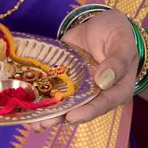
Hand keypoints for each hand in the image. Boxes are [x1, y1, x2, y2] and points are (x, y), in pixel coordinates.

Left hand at [27, 10, 137, 132]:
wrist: (98, 24)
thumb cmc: (115, 32)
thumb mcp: (120, 41)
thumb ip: (116, 60)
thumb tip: (104, 81)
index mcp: (117, 88)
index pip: (104, 103)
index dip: (88, 112)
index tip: (72, 117)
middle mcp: (98, 94)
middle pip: (81, 109)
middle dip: (62, 117)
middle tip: (44, 122)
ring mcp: (80, 90)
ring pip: (65, 106)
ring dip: (49, 115)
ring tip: (33, 122)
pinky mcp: (64, 83)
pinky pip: (53, 93)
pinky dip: (42, 102)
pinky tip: (27, 110)